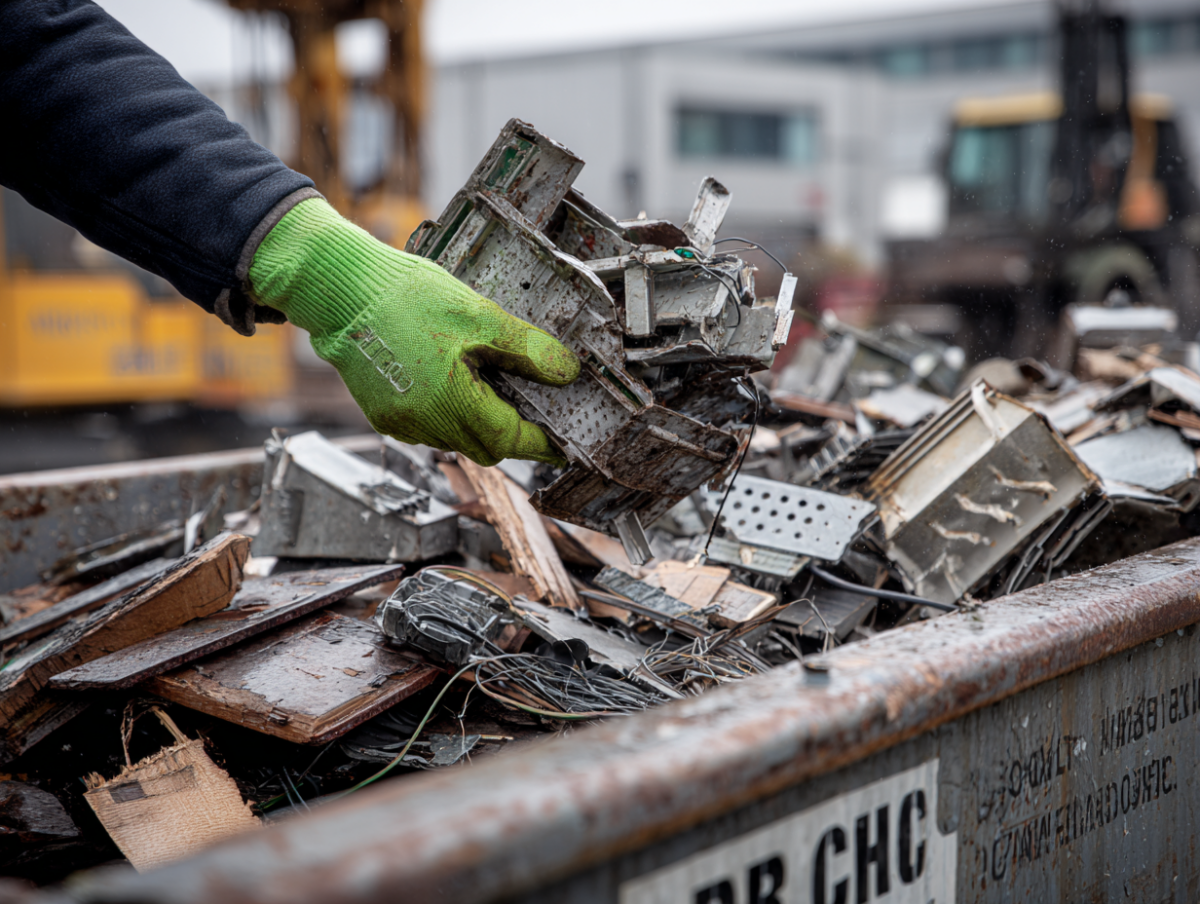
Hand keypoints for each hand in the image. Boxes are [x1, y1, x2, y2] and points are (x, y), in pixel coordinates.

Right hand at [248, 199, 578, 464]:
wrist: (342, 290)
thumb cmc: (406, 297)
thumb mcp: (480, 316)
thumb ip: (527, 349)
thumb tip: (566, 372)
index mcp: (451, 401)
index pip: (511, 441)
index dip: (542, 444)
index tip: (563, 446)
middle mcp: (424, 424)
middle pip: (486, 448)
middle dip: (514, 435)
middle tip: (535, 409)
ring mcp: (402, 423)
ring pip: (458, 440)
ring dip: (481, 424)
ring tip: (494, 386)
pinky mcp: (385, 416)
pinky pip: (431, 429)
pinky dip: (452, 416)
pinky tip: (457, 383)